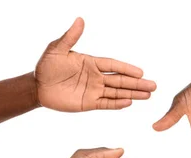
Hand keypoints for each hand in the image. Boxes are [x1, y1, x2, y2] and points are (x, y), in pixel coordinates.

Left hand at [35, 18, 156, 111]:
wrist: (37, 86)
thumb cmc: (45, 66)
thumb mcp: (56, 49)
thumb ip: (70, 37)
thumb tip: (80, 20)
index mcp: (91, 63)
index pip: (113, 65)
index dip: (127, 69)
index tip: (141, 72)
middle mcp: (96, 77)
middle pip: (121, 80)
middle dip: (137, 83)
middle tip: (154, 86)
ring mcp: (94, 91)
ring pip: (117, 92)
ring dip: (133, 94)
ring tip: (148, 95)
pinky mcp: (89, 103)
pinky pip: (106, 103)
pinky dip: (117, 104)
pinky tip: (130, 103)